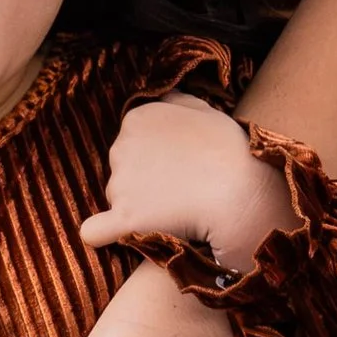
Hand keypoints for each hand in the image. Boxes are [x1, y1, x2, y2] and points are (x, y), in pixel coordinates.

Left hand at [79, 96, 296, 278]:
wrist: (242, 191)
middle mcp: (120, 147)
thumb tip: (165, 98)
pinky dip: (100, 234)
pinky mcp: (124, 217)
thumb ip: (178, 103)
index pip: (133, 143)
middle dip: (144, 181)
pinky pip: (94, 231)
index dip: (155, 159)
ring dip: (139, 207)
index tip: (179, 169)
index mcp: (137, 119)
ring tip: (177, 212)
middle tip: (180, 192)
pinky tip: (109, 237)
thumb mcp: (206, 112)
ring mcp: (119, 183)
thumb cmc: (232, 151)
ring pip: (118, 199)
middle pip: (122, 170)